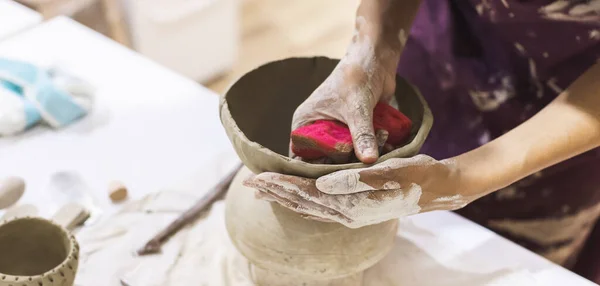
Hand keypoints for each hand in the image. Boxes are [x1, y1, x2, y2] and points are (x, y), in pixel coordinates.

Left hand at [244, 155, 476, 227]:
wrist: (437, 189)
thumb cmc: (415, 175)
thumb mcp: (389, 172)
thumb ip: (354, 180)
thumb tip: (321, 184)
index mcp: (350, 203)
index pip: (305, 193)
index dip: (281, 184)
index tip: (257, 177)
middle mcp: (346, 213)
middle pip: (301, 202)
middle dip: (275, 192)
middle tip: (249, 184)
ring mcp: (350, 214)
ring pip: (308, 207)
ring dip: (285, 198)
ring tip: (264, 192)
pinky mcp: (355, 210)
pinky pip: (321, 209)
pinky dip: (302, 203)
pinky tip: (296, 200)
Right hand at [292, 40, 399, 162]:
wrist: (376, 60)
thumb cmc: (356, 76)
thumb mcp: (357, 108)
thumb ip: (362, 135)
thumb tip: (369, 160)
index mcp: (305, 123)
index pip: (302, 156)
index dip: (317, 168)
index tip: (338, 175)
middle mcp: (316, 130)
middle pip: (326, 159)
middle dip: (347, 162)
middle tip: (365, 159)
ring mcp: (336, 132)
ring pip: (346, 156)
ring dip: (364, 155)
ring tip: (380, 143)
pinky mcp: (353, 132)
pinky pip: (360, 149)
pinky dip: (373, 149)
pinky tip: (387, 144)